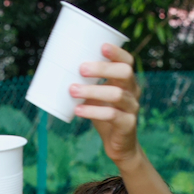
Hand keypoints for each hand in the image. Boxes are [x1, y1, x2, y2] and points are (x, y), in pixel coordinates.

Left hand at [71, 43, 139, 168]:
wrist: (120, 146)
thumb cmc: (106, 116)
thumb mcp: (97, 98)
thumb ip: (87, 85)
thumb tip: (60, 72)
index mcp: (127, 82)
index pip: (127, 61)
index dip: (117, 53)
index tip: (101, 47)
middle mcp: (133, 92)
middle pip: (124, 73)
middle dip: (103, 68)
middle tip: (81, 68)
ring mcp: (132, 108)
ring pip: (117, 94)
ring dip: (92, 91)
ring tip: (73, 90)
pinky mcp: (127, 125)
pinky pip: (112, 115)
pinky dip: (93, 111)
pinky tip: (79, 110)